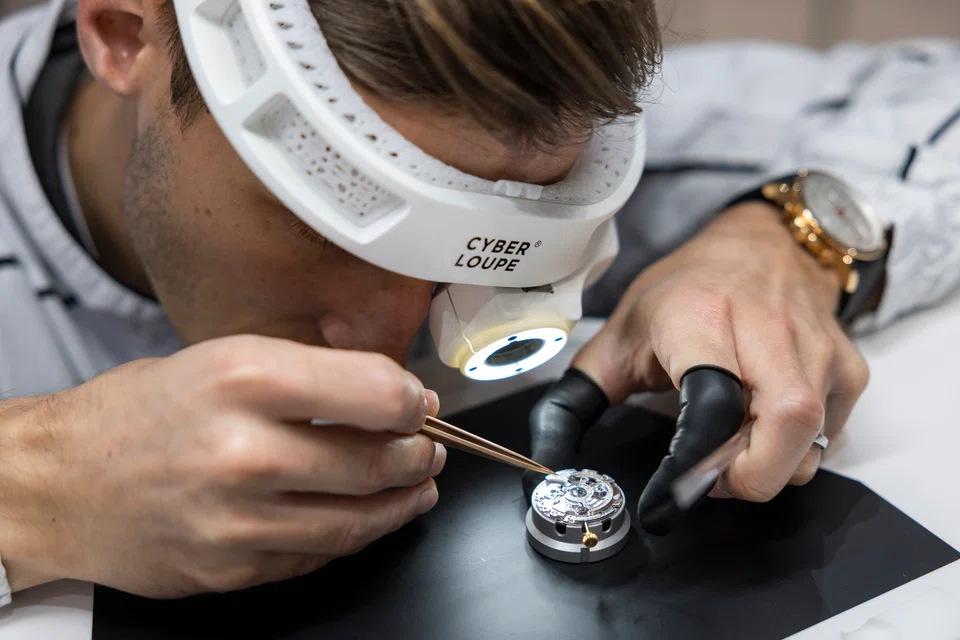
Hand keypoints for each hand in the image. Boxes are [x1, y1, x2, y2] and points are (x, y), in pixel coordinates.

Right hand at [0, 335, 444, 596]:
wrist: (58, 482)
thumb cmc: (137, 414)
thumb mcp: (221, 359)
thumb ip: (307, 374)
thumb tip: (388, 393)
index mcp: (245, 379)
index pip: (375, 392)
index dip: (412, 401)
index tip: (417, 403)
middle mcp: (244, 450)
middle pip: (377, 461)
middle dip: (420, 454)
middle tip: (428, 447)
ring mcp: (238, 519)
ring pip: (359, 520)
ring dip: (402, 502)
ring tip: (416, 485)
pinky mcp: (231, 569)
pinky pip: (318, 556)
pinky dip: (353, 535)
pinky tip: (364, 516)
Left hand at [526, 202, 869, 530]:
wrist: (763, 245)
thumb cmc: (684, 291)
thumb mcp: (616, 336)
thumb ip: (574, 401)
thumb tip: (548, 465)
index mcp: (699, 317)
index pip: (710, 402)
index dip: (691, 464)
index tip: (663, 502)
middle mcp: (766, 328)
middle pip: (782, 428)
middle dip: (743, 478)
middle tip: (706, 482)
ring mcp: (817, 348)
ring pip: (809, 443)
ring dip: (765, 467)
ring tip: (729, 444)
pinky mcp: (849, 367)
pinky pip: (828, 438)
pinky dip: (793, 452)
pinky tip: (761, 427)